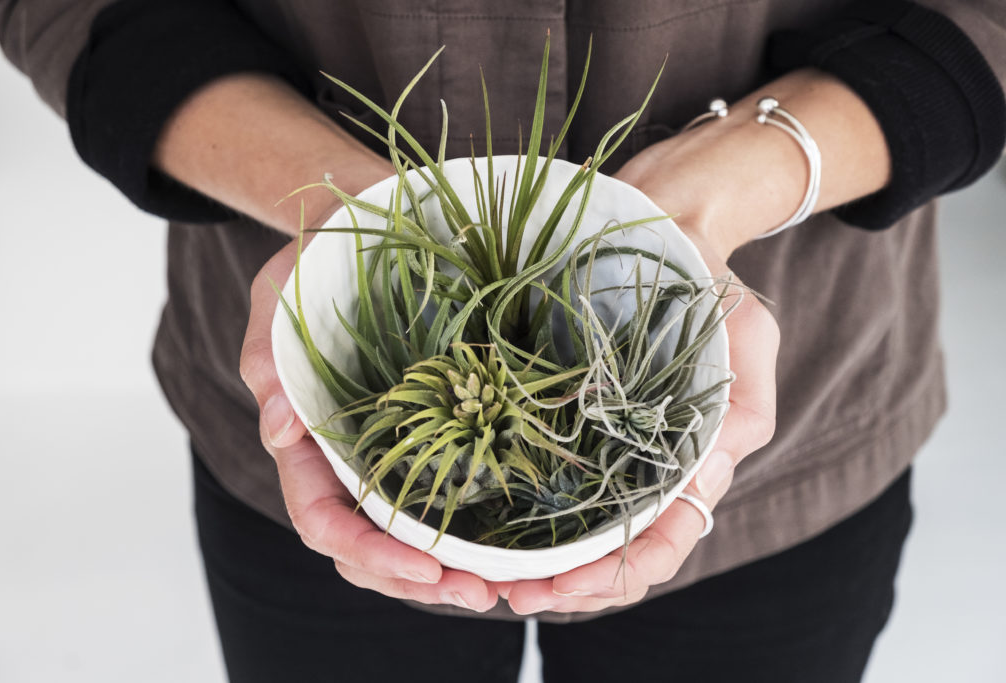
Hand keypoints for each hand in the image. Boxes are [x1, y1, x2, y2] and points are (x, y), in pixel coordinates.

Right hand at [239, 216, 499, 613]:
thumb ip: (267, 358)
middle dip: (414, 581)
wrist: (360, 235)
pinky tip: (511, 548)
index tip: (422, 565)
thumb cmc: (316, 263)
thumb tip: (275, 431)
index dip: (364, 549)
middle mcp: (346, 457)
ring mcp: (387, 451)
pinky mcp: (427, 436)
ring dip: (446, 573)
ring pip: (403, 537)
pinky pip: (439, 498)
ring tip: (503, 589)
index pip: (320, 515)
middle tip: (480, 594)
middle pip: (366, 545)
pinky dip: (468, 532)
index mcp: (306, 438)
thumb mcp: (279, 295)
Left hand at [497, 235, 778, 613]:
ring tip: (492, 583)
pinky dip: (522, 520)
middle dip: (570, 586)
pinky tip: (487, 534)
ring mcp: (606, 450)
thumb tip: (711, 470)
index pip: (665, 541)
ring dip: (541, 568)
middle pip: (615, 554)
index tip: (568, 585)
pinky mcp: (569, 425)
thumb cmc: (711, 288)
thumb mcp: (747, 336)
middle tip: (515, 595)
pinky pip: (547, 486)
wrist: (665, 239)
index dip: (622, 574)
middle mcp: (648, 468)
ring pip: (578, 534)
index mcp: (696, 461)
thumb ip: (744, 406)